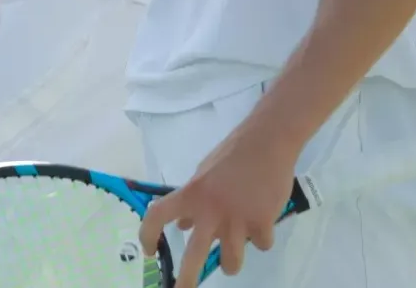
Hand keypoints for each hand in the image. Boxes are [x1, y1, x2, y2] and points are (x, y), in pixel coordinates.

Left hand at [139, 118, 303, 286]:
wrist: (268, 142)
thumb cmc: (233, 155)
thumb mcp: (204, 174)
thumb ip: (193, 202)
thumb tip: (184, 227)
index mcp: (191, 194)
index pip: (157, 215)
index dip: (147, 235)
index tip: (149, 250)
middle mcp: (211, 210)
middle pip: (193, 255)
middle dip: (186, 280)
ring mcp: (238, 219)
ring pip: (232, 261)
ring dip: (232, 263)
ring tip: (233, 258)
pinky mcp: (263, 223)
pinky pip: (261, 244)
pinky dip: (261, 238)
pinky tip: (263, 222)